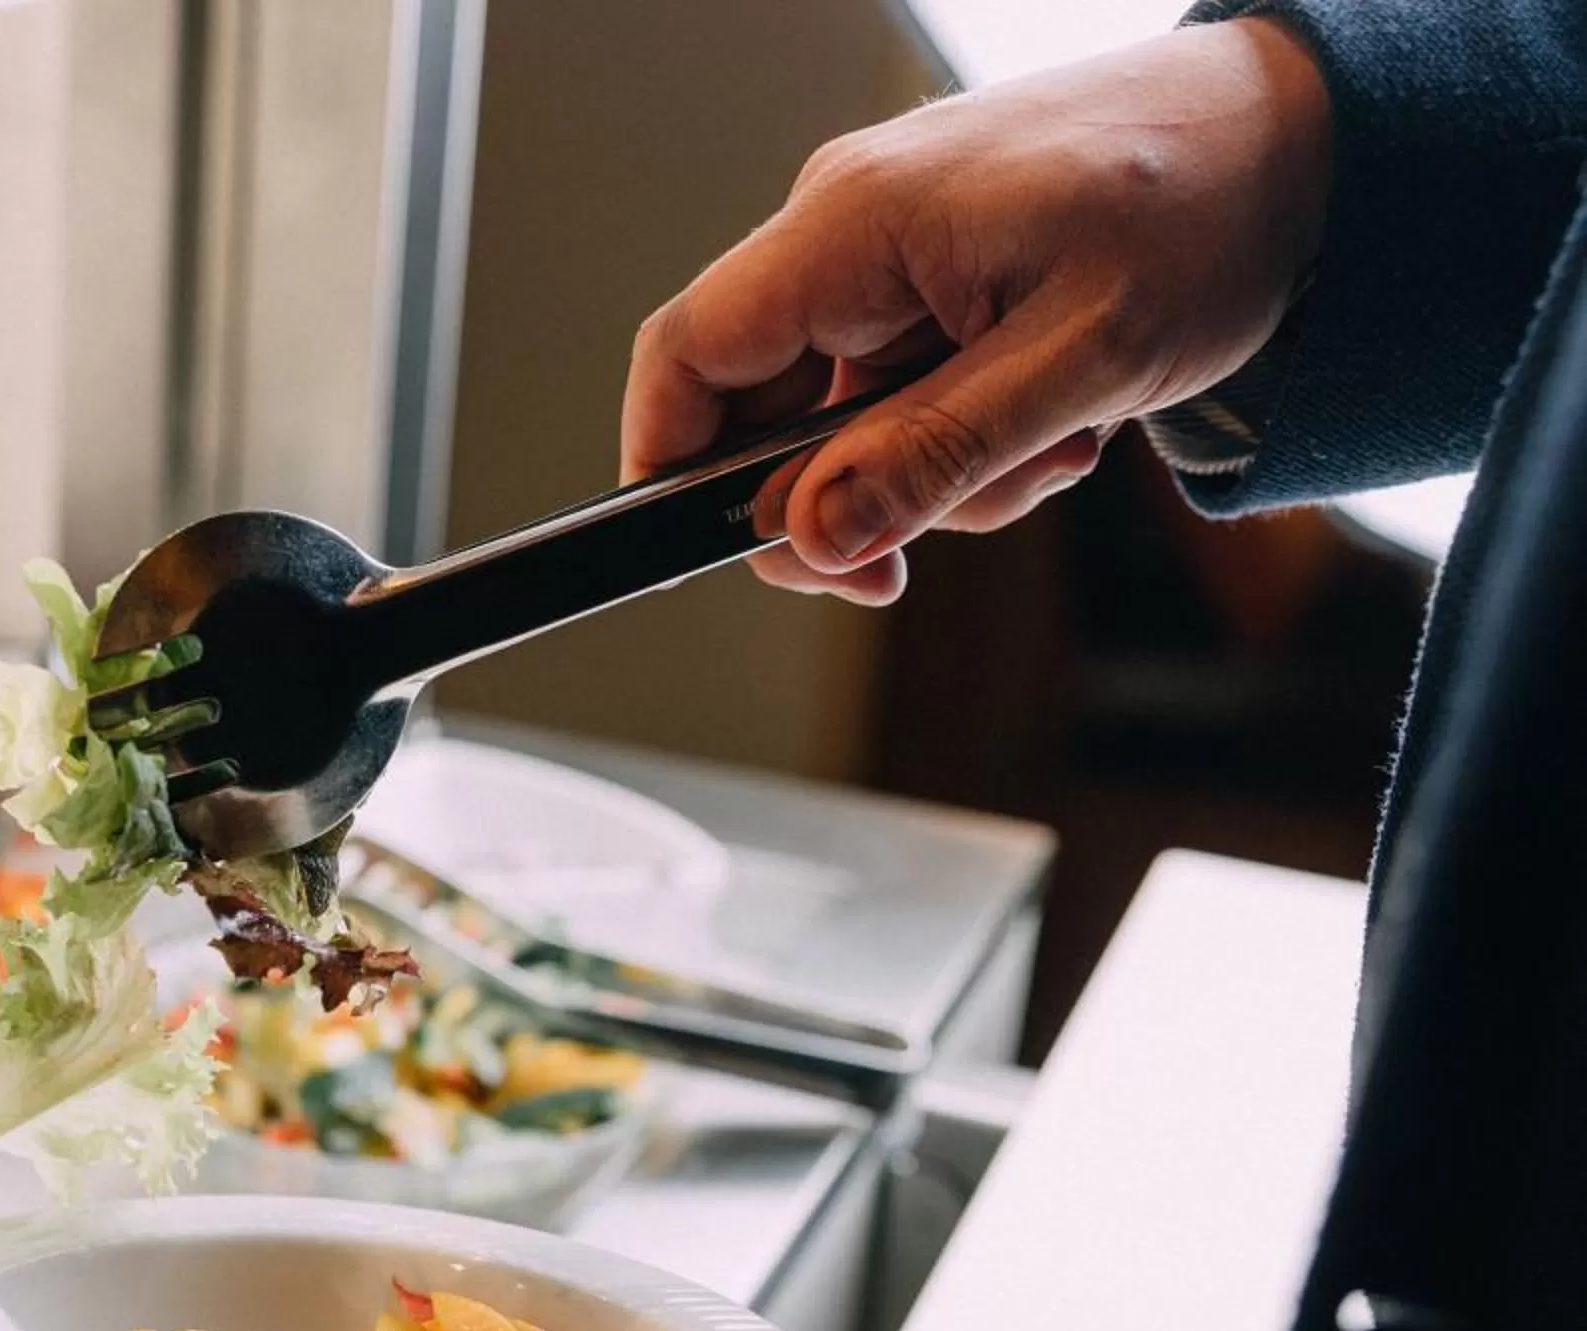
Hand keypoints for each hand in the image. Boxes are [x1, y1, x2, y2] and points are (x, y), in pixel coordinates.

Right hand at [626, 17, 1333, 604]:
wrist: (1309, 132)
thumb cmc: (1210, 207)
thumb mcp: (1080, 365)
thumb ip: (933, 456)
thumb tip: (811, 537)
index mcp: (857, 225)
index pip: (688, 355)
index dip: (669, 468)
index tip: (707, 551)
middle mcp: (849, 224)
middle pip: (760, 407)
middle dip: (847, 495)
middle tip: (937, 534)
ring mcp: (889, 244)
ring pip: (840, 414)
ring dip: (931, 467)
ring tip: (1051, 444)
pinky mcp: (933, 264)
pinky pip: (899, 381)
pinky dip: (963, 425)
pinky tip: (1052, 411)